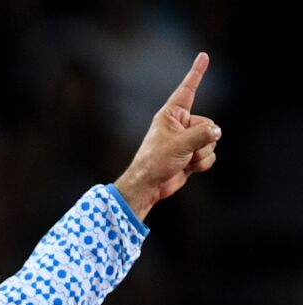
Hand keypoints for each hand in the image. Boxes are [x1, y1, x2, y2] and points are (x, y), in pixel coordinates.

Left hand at [114, 52, 220, 220]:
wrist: (148, 187)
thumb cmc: (155, 162)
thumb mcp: (180, 144)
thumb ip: (203, 134)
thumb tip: (218, 132)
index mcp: (171, 115)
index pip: (187, 90)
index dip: (197, 73)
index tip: (203, 55)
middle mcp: (180, 124)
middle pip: (209, 125)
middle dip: (202, 140)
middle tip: (183, 151)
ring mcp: (187, 140)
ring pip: (211, 141)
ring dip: (201, 154)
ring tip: (183, 161)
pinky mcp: (191, 154)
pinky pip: (210, 154)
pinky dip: (202, 163)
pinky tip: (188, 168)